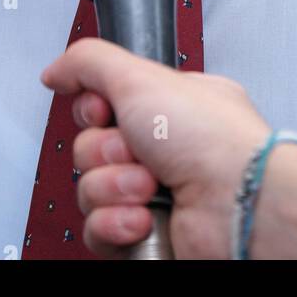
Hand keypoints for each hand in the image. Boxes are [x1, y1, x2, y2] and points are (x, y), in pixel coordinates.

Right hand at [41, 38, 270, 259]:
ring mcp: (155, 194)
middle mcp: (164, 148)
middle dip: (106, 151)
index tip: (106, 110)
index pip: (101, 105)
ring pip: (91, 189)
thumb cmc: (213, 139)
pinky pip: (98, 229)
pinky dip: (116, 223)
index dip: (94, 110)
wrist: (240, 204)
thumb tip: (56, 70)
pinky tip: (143, 217)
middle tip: (137, 151)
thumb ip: (89, 62)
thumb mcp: (140, 76)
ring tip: (148, 187)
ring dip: (113, 188)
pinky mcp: (147, 235)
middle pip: (90, 147)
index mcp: (167, 106)